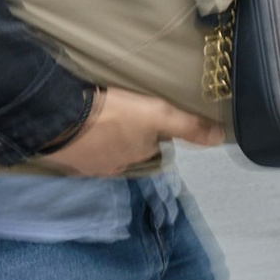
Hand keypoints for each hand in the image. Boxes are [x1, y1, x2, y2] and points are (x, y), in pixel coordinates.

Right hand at [38, 86, 224, 174]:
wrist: (59, 120)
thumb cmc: (111, 116)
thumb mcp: (156, 115)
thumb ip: (187, 126)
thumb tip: (221, 137)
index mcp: (137, 157)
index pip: (150, 144)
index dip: (148, 128)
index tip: (142, 111)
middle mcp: (114, 168)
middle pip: (126, 149)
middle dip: (124, 135)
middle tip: (119, 111)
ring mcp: (87, 166)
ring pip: (102, 151)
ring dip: (101, 139)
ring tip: (97, 118)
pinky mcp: (64, 159)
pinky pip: (78, 150)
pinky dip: (79, 141)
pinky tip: (76, 128)